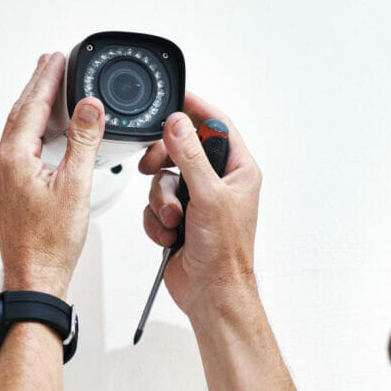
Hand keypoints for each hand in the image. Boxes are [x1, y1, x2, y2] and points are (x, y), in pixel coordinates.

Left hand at [0, 53, 104, 298]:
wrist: (36, 275)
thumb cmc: (51, 241)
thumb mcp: (76, 186)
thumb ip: (84, 142)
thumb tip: (89, 107)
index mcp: (15, 158)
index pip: (33, 106)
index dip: (47, 79)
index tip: (58, 58)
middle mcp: (4, 163)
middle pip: (23, 113)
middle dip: (39, 85)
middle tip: (53, 62)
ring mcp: (6, 176)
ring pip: (22, 129)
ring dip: (38, 105)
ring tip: (53, 88)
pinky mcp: (13, 187)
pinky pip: (24, 146)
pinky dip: (38, 128)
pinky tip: (51, 130)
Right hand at [140, 92, 261, 316]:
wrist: (211, 294)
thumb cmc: (225, 253)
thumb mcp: (208, 196)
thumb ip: (189, 155)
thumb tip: (179, 122)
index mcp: (239, 171)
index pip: (218, 125)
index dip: (196, 109)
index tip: (175, 96)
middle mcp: (219, 183)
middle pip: (181, 149)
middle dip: (164, 161)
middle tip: (152, 165)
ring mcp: (198, 201)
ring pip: (163, 179)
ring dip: (161, 201)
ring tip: (175, 222)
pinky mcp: (179, 219)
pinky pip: (155, 204)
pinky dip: (157, 221)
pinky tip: (170, 237)